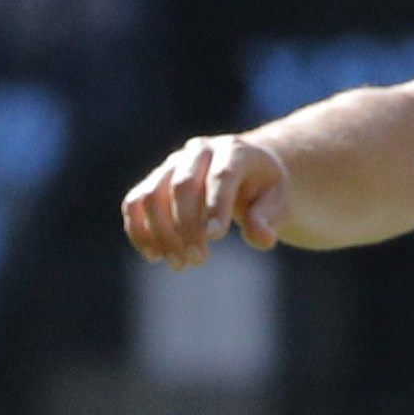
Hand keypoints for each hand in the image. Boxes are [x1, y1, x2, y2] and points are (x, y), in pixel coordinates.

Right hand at [122, 132, 290, 265]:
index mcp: (234, 150)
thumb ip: (268, 219)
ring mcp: (173, 163)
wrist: (246, 170)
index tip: (214, 239)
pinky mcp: (156, 180)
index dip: (215, 207)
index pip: (221, 176)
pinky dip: (138, 230)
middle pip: (182, 186)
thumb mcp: (278, 202)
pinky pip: (135, 203)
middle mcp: (199, 151)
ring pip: (152, 195)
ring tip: (179, 263)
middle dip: (187, 227)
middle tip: (198, 261)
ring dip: (160, 233)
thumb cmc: (264, 189)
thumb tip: (262, 238)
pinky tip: (154, 255)